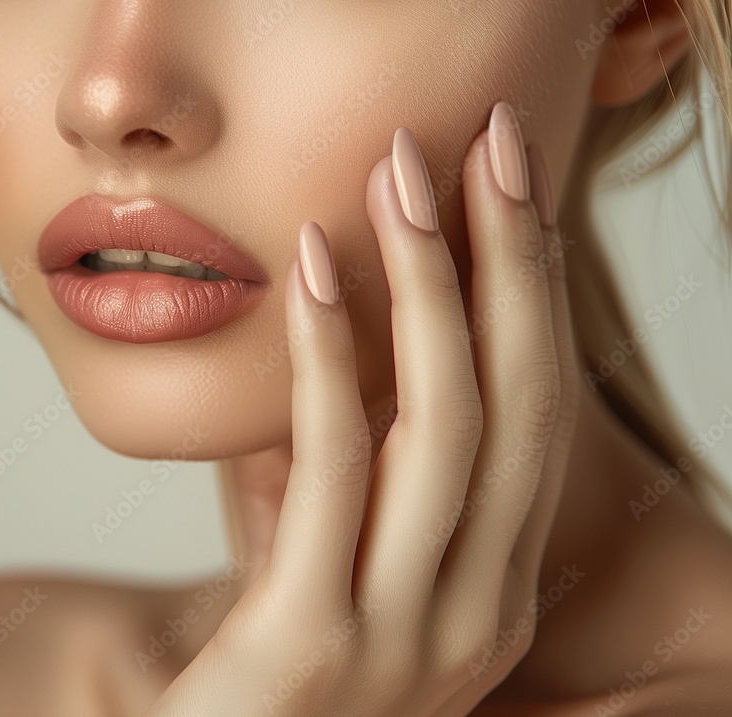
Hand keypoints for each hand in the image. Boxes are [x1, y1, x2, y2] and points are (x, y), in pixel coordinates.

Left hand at [145, 102, 581, 716]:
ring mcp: (404, 638)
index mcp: (492, 588)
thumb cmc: (264, 677)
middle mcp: (475, 612)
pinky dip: (326, 356)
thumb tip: (329, 353)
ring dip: (426, 281)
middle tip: (488, 139)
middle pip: (519, 400)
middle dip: (511, 257)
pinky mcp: (309, 646)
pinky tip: (305, 264)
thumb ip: (340, 479)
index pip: (538, 411)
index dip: (533, 287)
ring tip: (398, 171)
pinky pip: (333, 470)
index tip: (512, 181)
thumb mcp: (326, 567)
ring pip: (444, 424)